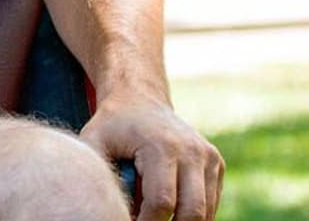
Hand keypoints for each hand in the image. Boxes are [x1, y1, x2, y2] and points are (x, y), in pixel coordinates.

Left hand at [81, 96, 223, 220]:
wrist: (139, 99)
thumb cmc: (111, 126)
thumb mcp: (92, 144)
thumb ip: (99, 177)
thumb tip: (106, 210)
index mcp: (162, 147)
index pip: (161, 202)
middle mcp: (192, 152)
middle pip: (191, 212)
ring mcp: (208, 157)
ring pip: (205, 212)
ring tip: (153, 217)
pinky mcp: (216, 163)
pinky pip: (210, 203)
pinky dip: (191, 214)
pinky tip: (168, 211)